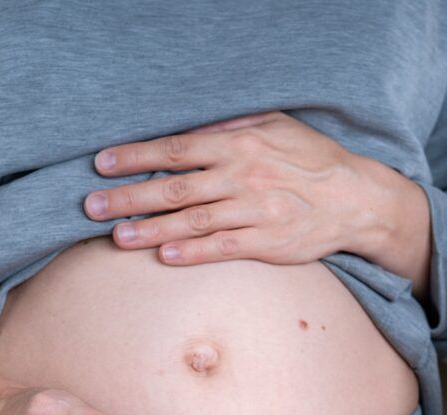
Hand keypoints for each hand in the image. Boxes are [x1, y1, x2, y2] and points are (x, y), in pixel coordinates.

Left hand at [84, 111, 430, 290]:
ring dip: (151, 230)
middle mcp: (243, 176)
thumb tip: (188, 135)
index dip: (135, 157)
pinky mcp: (268, 243)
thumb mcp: (275, 126)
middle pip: (174, 188)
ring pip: (193, 221)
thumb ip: (230, 129)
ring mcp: (255, 211)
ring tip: (116, 237)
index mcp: (240, 144)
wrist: (357, 199)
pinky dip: (193, 252)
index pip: (176, 150)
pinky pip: (223, 248)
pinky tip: (164, 257)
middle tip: (90, 206)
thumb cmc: (311, 160)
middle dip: (129, 197)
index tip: (101, 165)